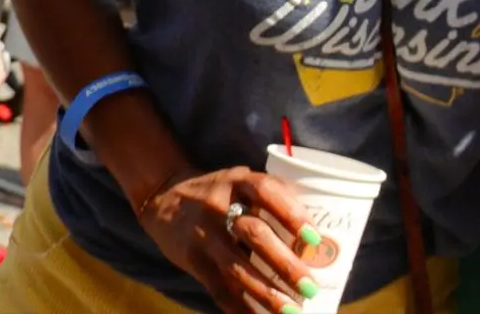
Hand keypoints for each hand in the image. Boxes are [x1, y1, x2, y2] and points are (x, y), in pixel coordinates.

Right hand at [137, 167, 319, 313]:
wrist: (164, 197)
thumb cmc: (220, 190)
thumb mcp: (242, 179)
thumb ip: (274, 194)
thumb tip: (315, 228)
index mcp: (238, 181)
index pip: (267, 191)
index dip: (292, 213)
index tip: (314, 238)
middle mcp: (219, 207)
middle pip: (255, 235)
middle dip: (285, 264)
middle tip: (311, 286)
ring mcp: (204, 236)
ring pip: (236, 268)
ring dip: (266, 293)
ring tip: (291, 310)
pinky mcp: (193, 260)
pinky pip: (217, 288)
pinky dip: (239, 307)